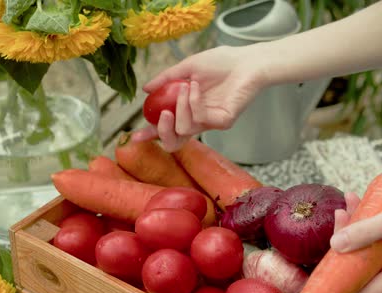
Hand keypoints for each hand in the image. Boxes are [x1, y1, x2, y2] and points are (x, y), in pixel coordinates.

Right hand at [131, 45, 268, 151]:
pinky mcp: (223, 122)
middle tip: (162, 115)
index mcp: (188, 110)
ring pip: (184, 130)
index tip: (135, 137)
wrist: (246, 61)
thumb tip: (146, 89)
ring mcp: (211, 123)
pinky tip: (197, 87)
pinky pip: (200, 119)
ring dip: (180, 108)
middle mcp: (199, 120)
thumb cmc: (220, 62)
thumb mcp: (187, 68)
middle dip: (161, 132)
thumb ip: (166, 79)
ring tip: (186, 87)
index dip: (151, 134)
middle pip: (174, 142)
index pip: (167, 128)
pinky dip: (193, 102)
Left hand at [332, 177, 381, 292]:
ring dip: (356, 226)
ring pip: (369, 246)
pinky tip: (359, 201)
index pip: (366, 292)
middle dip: (345, 243)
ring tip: (348, 202)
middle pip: (363, 264)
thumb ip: (367, 231)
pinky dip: (368, 221)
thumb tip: (336, 245)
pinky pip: (380, 236)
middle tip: (339, 215)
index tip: (322, 272)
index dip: (342, 285)